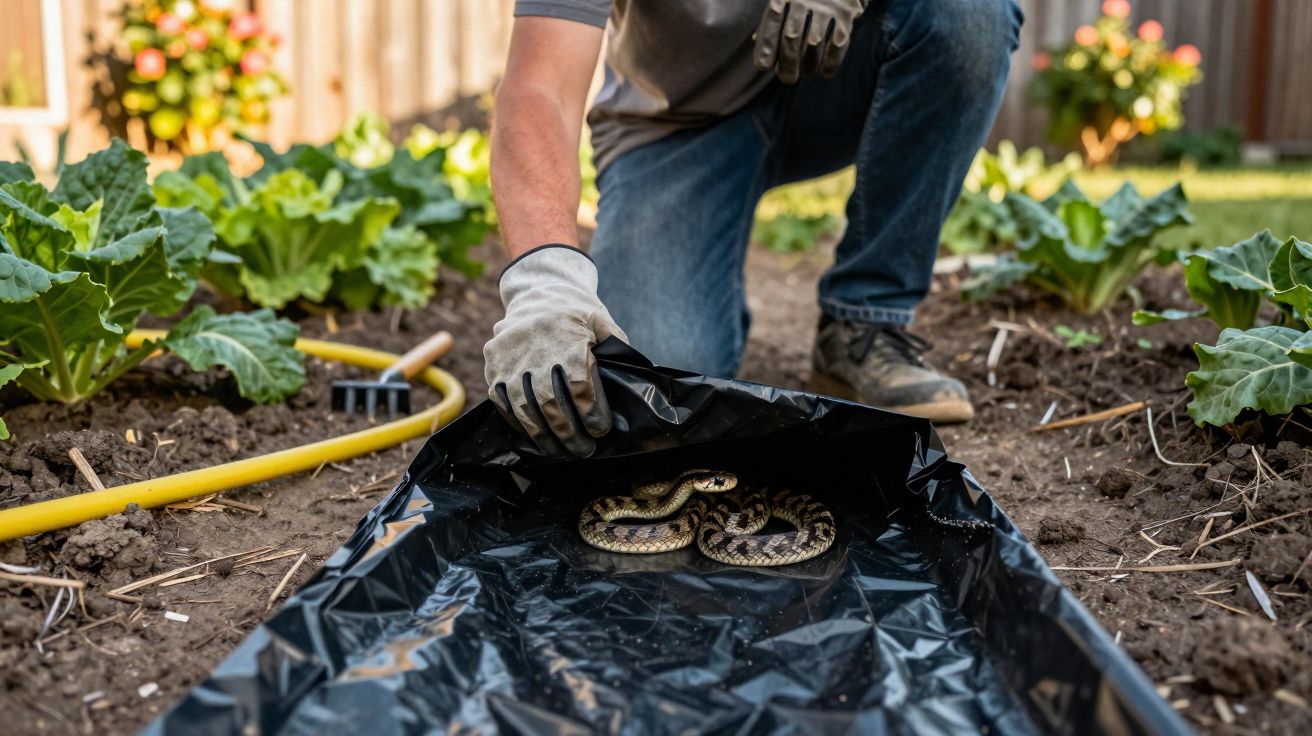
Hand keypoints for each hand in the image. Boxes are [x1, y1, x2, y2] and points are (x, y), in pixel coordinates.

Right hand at [484, 245, 626, 456]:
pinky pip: (502, 402)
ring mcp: (511, 359)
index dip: (591, 414)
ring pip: (526, 408)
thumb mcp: (602, 323)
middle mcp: (537, 350)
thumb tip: (637, 382)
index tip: (600, 430)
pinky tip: (534, 434)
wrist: (538, 290)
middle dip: (570, 433)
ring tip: (560, 451)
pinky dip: (518, 422)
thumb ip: (616, 350)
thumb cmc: (577, 312)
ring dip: (544, 435)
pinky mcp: (493, 366)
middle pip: (553, 404)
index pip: (580, 387)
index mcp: (568, 339)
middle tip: (584, 450)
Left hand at [753, 0, 864, 83]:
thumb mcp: (785, 1)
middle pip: (791, 37)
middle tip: (787, 79)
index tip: (763, 67)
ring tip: (808, 73)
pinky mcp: (846, 14)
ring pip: (814, 43)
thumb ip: (772, 24)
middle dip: (787, 63)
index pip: (772, 22)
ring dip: (809, 65)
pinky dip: (831, 62)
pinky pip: (837, 44)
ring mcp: (826, 6)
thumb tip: (760, 54)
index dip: (766, 46)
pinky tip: (825, 72)